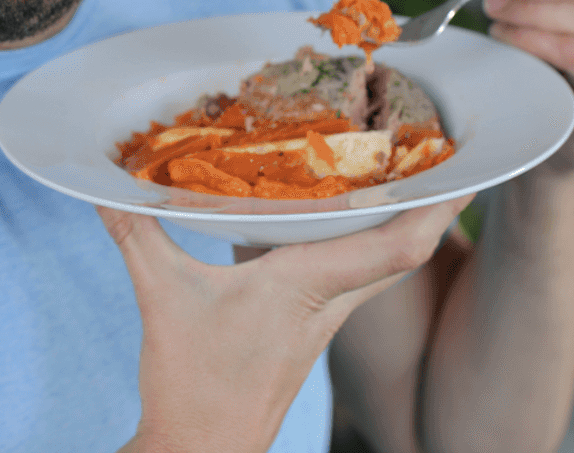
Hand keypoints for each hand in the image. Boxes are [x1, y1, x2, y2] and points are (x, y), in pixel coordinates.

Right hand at [99, 195, 473, 452]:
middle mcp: (328, 302)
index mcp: (306, 287)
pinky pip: (351, 276)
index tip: (471, 163)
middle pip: (407, 250)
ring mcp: (322, 320)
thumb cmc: (193, 387)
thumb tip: (102, 186)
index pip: (399, 248)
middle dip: (435, 203)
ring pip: (381, 264)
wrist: (200, 452)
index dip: (440, 206)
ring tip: (406, 173)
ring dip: (401, 221)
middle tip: (449, 151)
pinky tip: (338, 222)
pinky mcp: (306, 329)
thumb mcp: (162, 298)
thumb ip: (136, 234)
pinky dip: (359, 242)